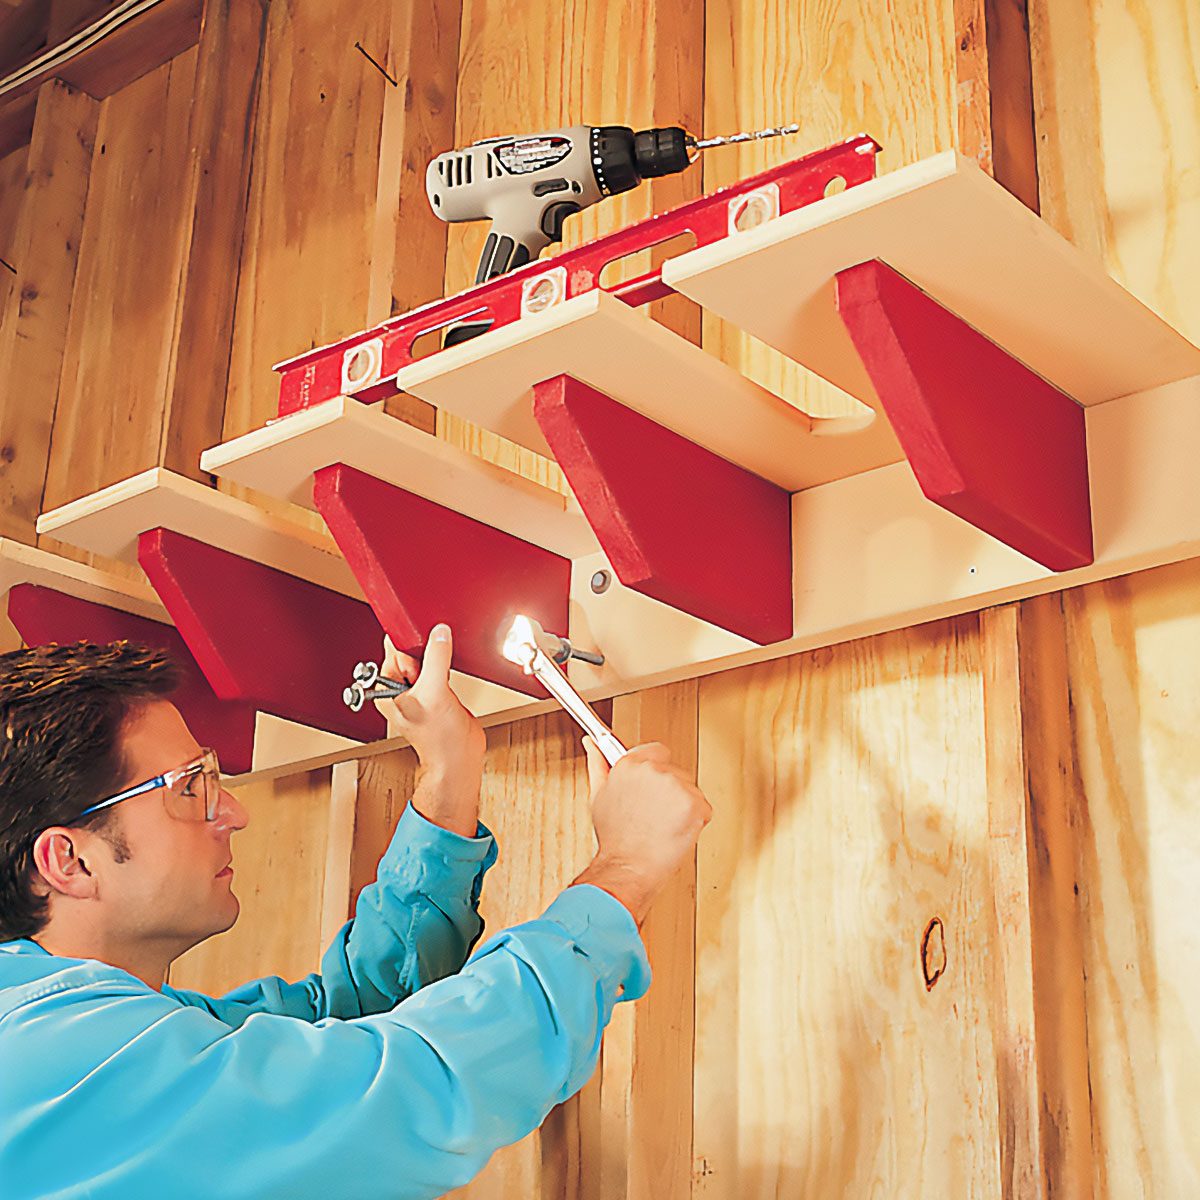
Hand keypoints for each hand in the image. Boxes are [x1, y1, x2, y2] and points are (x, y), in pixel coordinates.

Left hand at [376, 624, 485, 836]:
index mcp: (385, 689)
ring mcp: (418, 689)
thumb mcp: (435, 692)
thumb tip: (439, 633)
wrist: (460, 759)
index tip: (423, 647)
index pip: (392, 649)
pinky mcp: (436, 691)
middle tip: (434, 671)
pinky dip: (446, 664)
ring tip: (442, 679)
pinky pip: (438, 666)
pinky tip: (450, 677)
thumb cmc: (438, 741)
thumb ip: (436, 658)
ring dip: (437, 657)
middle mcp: (399, 688)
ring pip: (426, 656)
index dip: (409, 643)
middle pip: (410, 649)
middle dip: (425, 649)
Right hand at [572, 741, 710, 925]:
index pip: (657, 752)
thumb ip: (598, 762)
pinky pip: (703, 809)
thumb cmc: (615, 839)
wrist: (628, 869)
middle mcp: (653, 770)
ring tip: (662, 826)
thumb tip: (591, 743)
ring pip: (690, 791)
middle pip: (675, 774)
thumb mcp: (599, 795)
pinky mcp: (694, 804)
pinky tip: (675, 832)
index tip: (653, 787)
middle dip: (669, 793)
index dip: (657, 771)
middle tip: (653, 815)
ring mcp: (675, 786)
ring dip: (682, 808)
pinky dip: (696, 822)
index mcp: (629, 764)